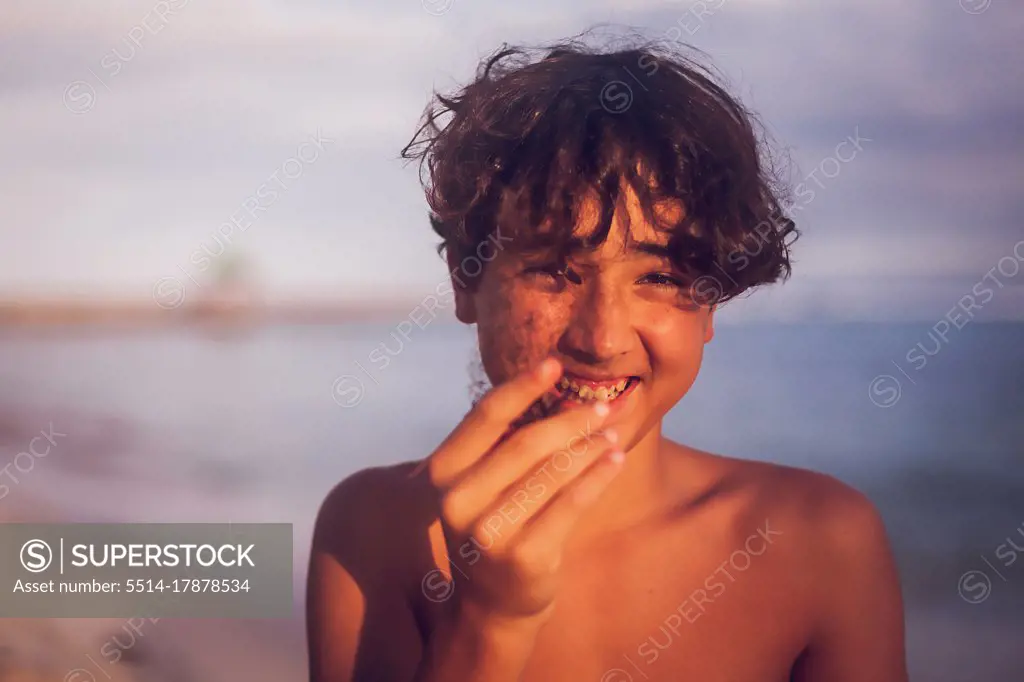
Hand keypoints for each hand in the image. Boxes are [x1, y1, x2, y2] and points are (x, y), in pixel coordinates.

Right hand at [423, 357, 623, 623]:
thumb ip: (501, 443)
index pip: (485, 417)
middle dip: (570, 419)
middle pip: (525, 443)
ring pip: (552, 473)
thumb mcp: (479, 484)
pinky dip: (597, 477)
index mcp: (443, 471)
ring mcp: (489, 531)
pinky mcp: (524, 555)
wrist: (490, 604)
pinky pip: (571, 504)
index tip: (553, 364)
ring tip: (613, 430)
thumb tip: (552, 384)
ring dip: (589, 446)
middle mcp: (458, 500)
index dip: (521, 387)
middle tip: (604, 404)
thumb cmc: (492, 526)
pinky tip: (615, 460)